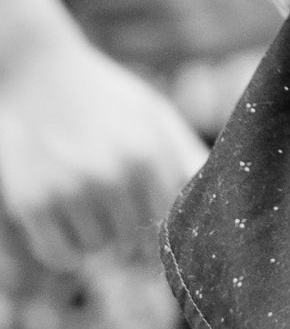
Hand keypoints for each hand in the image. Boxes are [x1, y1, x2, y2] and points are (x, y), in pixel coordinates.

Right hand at [0, 28, 204, 267]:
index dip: (159, 218)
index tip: (145, 204)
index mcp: (147, 152)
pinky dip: (63, 246)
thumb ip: (184, 156)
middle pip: (132, 240)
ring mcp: (70, 191)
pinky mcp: (33, 203)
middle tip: (105, 188)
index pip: (169, 220)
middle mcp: (111, 174)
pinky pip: (61, 256)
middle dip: (123, 223)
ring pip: (97, 249)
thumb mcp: (152, 114)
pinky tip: (62, 215)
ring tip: (80, 189)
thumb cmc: (103, 97)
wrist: (36, 72)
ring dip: (91, 231)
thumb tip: (217, 195)